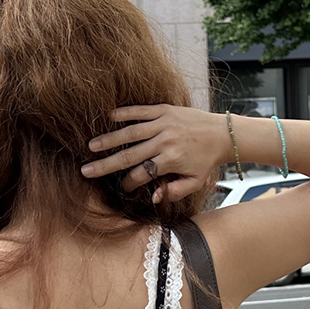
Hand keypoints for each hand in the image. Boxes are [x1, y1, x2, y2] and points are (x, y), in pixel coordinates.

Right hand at [80, 105, 228, 202]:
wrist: (223, 133)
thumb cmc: (206, 161)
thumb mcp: (194, 183)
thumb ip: (174, 192)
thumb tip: (153, 198)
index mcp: (171, 160)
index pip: (141, 174)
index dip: (128, 183)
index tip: (121, 189)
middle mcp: (165, 141)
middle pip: (129, 155)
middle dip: (106, 165)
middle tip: (86, 170)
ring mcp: (164, 123)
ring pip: (131, 133)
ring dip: (109, 140)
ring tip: (91, 146)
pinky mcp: (166, 110)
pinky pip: (142, 111)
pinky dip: (125, 113)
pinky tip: (109, 117)